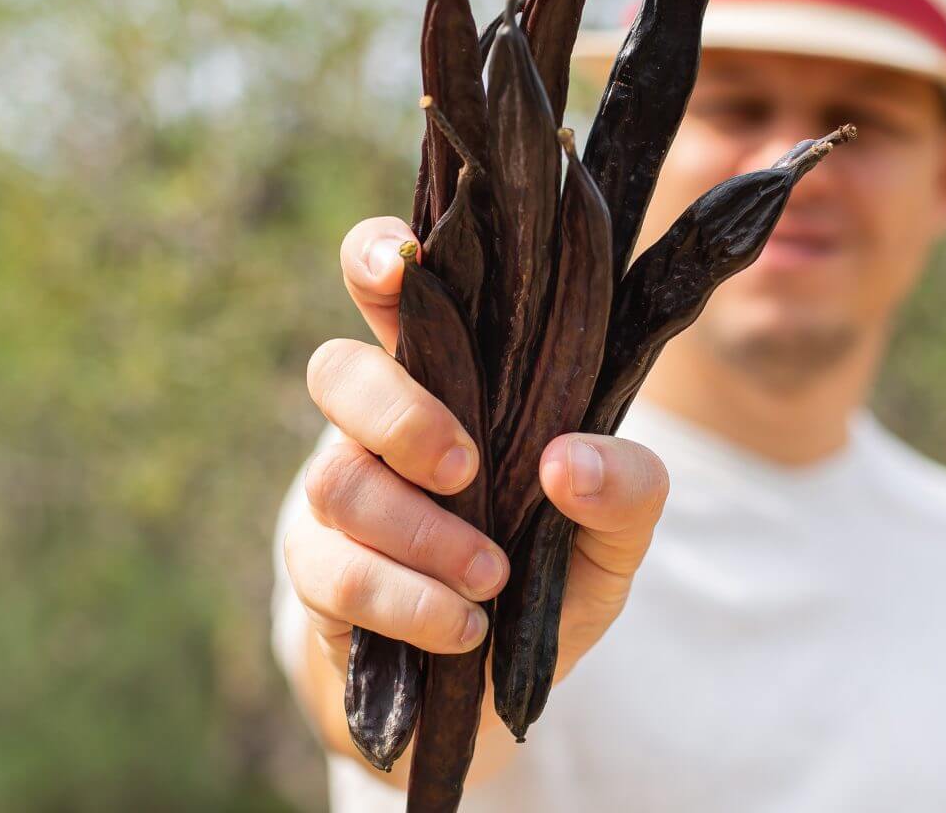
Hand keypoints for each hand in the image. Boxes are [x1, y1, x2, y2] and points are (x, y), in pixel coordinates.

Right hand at [284, 215, 669, 706]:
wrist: (499, 688)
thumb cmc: (550, 573)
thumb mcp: (616, 535)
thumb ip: (626, 489)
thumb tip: (569, 464)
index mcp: (446, 379)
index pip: (389, 290)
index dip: (375, 257)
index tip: (399, 262)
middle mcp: (377, 425)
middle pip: (336, 371)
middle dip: (398, 415)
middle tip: (466, 467)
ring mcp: (339, 496)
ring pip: (337, 482)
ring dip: (423, 532)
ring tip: (490, 576)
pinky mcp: (318, 573)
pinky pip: (338, 573)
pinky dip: (409, 601)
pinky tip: (463, 626)